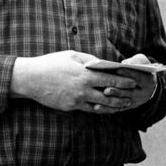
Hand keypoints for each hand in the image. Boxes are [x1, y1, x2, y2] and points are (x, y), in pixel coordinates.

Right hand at [10, 50, 145, 113]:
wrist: (31, 79)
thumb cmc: (51, 64)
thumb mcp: (71, 55)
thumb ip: (89, 60)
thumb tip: (103, 64)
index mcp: (85, 74)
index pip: (110, 79)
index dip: (124, 82)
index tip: (133, 82)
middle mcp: (83, 89)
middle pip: (109, 95)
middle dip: (122, 96)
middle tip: (132, 97)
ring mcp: (77, 100)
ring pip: (101, 106)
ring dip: (114, 106)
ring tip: (123, 105)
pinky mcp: (71, 107)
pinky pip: (89, 110)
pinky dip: (100, 109)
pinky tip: (107, 108)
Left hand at [105, 56, 159, 108]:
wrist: (145, 84)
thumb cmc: (140, 68)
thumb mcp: (141, 62)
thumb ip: (134, 61)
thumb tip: (124, 64)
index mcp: (148, 81)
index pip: (138, 77)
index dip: (128, 73)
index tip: (118, 70)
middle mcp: (143, 94)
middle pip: (130, 92)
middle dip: (118, 91)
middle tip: (107, 89)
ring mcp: (135, 102)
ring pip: (123, 102)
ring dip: (112, 100)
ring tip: (102, 96)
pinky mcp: (127, 107)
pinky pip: (116, 108)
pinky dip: (107, 108)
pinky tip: (97, 107)